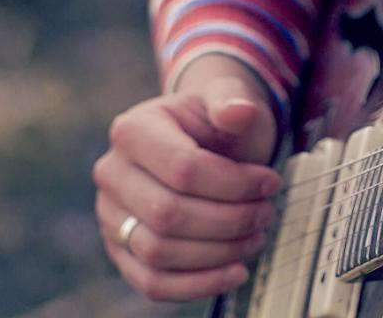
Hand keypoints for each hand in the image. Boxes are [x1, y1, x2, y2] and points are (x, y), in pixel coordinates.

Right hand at [94, 56, 281, 302]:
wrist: (199, 143)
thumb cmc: (215, 124)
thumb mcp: (227, 97)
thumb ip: (232, 98)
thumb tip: (238, 112)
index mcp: (132, 130)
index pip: (182, 169)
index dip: (234, 183)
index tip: (271, 183)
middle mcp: (112, 173)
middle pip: (168, 214)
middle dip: (229, 220)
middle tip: (266, 213)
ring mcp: (111, 216)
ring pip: (159, 253)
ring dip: (218, 254)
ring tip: (254, 238)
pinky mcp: (121, 251)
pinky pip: (152, 282)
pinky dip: (198, 285)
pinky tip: (236, 271)